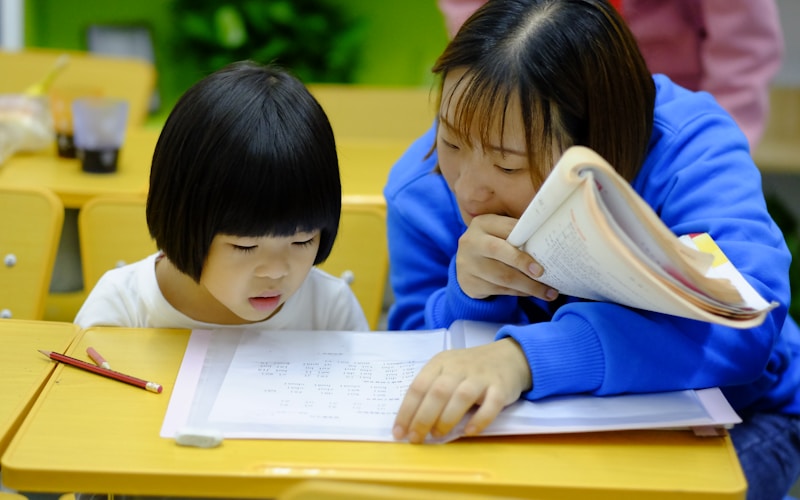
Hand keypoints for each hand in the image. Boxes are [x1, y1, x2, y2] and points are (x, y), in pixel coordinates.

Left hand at [393, 338, 531, 443]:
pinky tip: (469, 431)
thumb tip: (412, 423)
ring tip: (438, 435)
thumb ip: (432, 390)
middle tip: (416, 438)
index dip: (406, 411)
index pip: (418, 386)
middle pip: (438, 393)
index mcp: (440, 363)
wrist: (508, 356)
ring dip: (447, 418)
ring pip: (461, 397)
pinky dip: (480, 419)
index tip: (399, 433)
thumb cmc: (470, 369)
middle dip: (423, 418)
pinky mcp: (501, 387)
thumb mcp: (447, 370)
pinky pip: (491, 404)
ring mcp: (481, 377)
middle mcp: (459, 367)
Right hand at [456, 214, 557, 300]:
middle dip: (523, 262)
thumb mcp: (500, 234)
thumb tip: (551, 243)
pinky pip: (499, 290)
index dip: (526, 237)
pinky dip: (518, 292)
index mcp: (482, 223)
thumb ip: (519, 235)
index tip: (546, 248)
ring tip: (548, 293)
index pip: (507, 228)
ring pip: (502, 276)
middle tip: (542, 273)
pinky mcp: (469, 283)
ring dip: (528, 286)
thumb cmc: (494, 246)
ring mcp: (467, 264)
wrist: (466, 266)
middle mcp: (471, 241)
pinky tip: (531, 293)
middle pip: (498, 251)